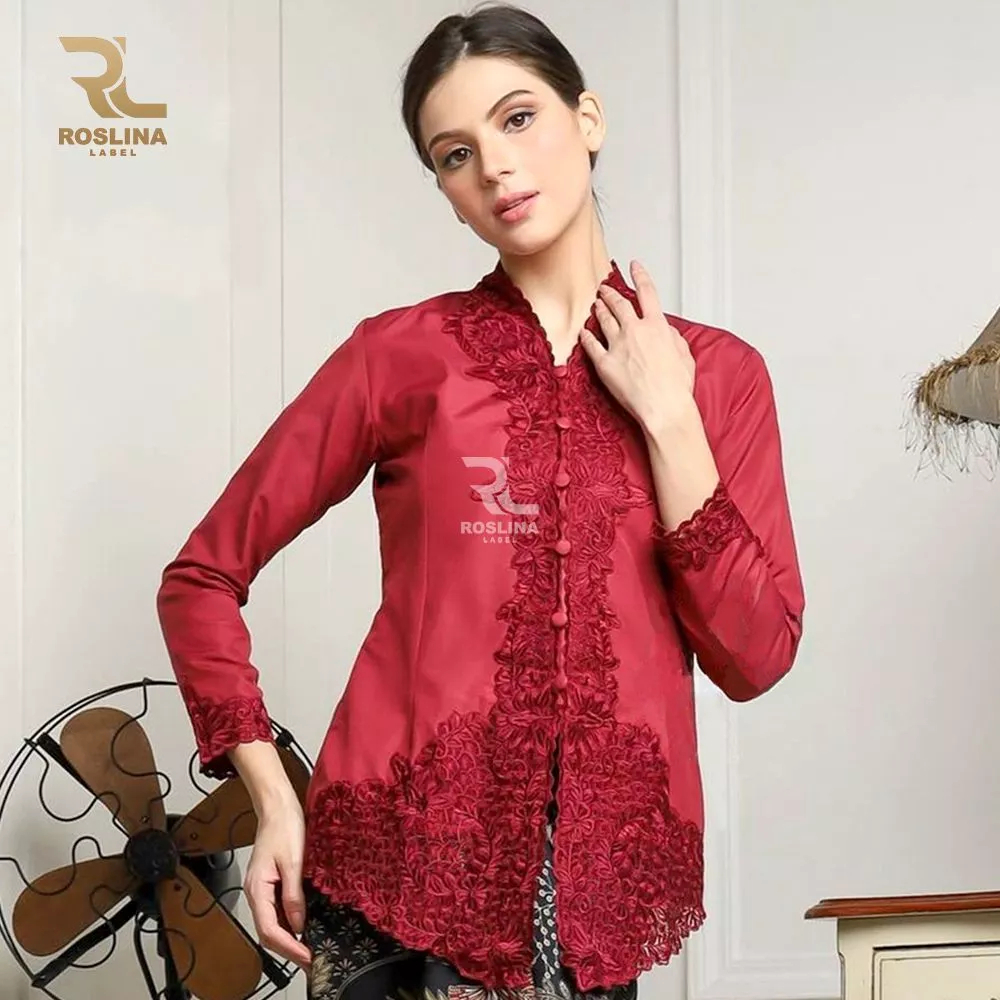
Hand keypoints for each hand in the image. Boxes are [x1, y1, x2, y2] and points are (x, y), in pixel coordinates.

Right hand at [243, 798, 311, 968]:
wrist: (278, 806)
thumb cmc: (284, 827)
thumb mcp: (294, 862)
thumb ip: (294, 895)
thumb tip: (298, 925)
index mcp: (257, 889)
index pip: (269, 930)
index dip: (289, 948)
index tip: (307, 957)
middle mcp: (256, 893)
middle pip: (268, 932)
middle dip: (289, 950)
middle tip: (310, 961)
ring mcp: (262, 889)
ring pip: (272, 923)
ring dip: (289, 939)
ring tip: (309, 949)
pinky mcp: (270, 883)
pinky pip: (276, 911)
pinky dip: (288, 923)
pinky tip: (303, 927)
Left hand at [580, 259, 695, 432]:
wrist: (663, 407)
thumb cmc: (677, 387)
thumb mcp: (684, 355)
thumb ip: (674, 337)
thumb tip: (667, 331)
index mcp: (657, 326)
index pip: (647, 293)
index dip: (640, 276)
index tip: (634, 266)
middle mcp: (635, 331)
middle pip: (619, 304)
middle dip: (611, 293)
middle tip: (605, 288)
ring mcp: (617, 346)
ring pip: (604, 321)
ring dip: (599, 310)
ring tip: (596, 304)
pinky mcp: (604, 363)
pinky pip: (591, 345)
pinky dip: (586, 336)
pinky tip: (583, 332)